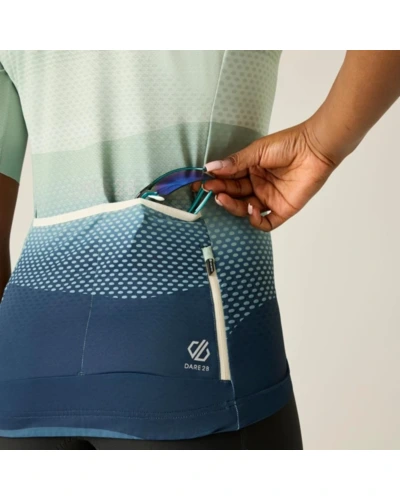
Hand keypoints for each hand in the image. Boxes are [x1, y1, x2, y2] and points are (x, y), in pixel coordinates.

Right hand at [196, 121, 339, 230]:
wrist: (315, 147)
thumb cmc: (289, 144)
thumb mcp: (257, 151)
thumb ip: (235, 162)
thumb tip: (210, 168)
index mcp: (250, 171)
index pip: (228, 181)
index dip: (215, 183)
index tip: (201, 183)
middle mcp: (258, 186)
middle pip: (234, 196)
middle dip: (221, 194)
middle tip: (210, 191)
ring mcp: (269, 199)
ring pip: (245, 210)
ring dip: (233, 206)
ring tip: (224, 198)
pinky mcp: (282, 210)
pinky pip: (265, 223)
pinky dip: (255, 219)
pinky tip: (251, 208)